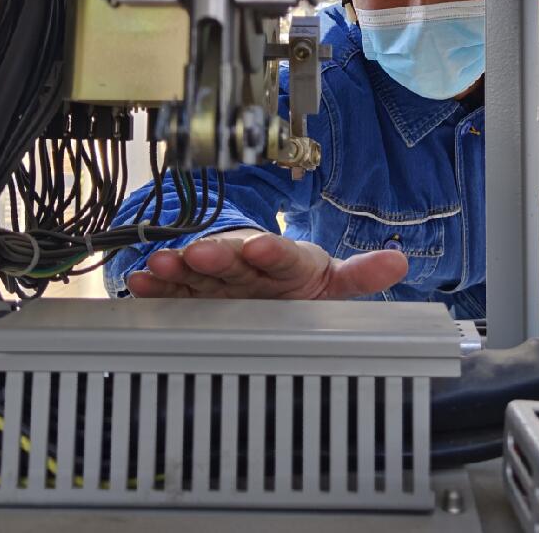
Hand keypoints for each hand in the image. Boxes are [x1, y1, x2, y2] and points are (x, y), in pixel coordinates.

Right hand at [125, 229, 408, 299]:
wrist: (270, 281)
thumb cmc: (301, 280)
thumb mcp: (333, 280)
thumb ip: (360, 274)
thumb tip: (399, 261)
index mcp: (286, 260)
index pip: (280, 253)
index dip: (269, 251)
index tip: (258, 247)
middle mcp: (249, 264)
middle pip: (232, 260)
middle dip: (216, 256)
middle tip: (199, 253)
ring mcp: (220, 276)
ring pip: (198, 270)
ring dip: (178, 267)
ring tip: (158, 265)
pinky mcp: (197, 290)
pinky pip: (175, 287)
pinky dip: (156, 286)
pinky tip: (139, 281)